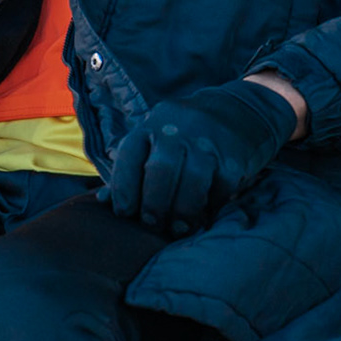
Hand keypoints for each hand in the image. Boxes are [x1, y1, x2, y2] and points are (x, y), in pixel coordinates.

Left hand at [101, 78, 298, 233]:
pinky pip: (220, 186)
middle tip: (152, 225)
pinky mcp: (233, 154)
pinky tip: (204, 214)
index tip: (125, 213)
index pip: (129, 156)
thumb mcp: (154, 142)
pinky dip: (211, 205)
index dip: (123, 188)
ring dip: (182, 211)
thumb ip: (130, 170)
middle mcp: (176, 128)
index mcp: (150, 124)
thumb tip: (102, 202)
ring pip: (191, 180)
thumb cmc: (185, 137)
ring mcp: (207, 139)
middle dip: (153, 204)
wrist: (238, 111)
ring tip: (178, 229)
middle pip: (160, 170)